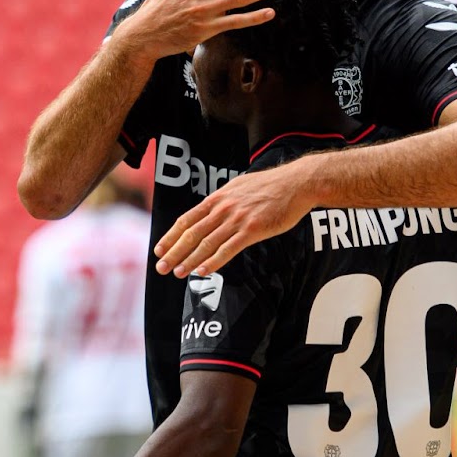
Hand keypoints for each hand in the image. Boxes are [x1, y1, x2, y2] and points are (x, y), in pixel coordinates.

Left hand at [154, 161, 316, 276]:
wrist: (296, 183)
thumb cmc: (271, 185)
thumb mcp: (239, 187)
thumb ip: (224, 200)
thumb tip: (211, 210)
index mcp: (218, 198)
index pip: (187, 219)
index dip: (171, 236)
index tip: (159, 249)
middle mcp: (223, 208)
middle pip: (191, 233)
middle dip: (174, 252)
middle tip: (161, 267)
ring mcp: (237, 219)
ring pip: (206, 243)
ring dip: (189, 260)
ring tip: (177, 273)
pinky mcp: (252, 229)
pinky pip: (228, 249)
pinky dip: (213, 262)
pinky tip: (202, 272)